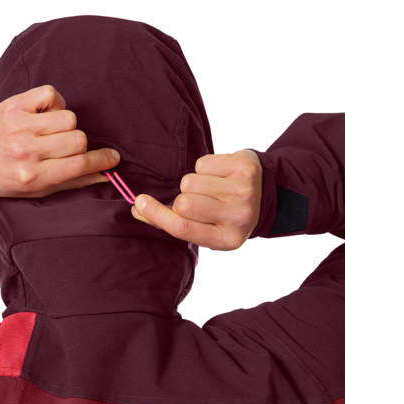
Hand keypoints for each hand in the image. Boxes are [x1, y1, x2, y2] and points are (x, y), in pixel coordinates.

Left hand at [0, 84, 121, 197]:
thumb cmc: (6, 176)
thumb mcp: (37, 189)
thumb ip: (73, 182)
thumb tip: (105, 176)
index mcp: (33, 175)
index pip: (80, 165)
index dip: (102, 160)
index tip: (112, 158)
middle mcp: (26, 151)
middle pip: (78, 139)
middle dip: (77, 144)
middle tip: (64, 147)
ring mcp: (20, 126)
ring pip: (68, 117)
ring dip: (64, 124)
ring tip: (49, 131)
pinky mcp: (14, 104)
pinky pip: (51, 94)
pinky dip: (53, 103)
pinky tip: (43, 114)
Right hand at [131, 150, 261, 250]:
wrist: (265, 194)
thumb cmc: (225, 214)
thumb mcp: (205, 229)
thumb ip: (171, 222)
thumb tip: (138, 208)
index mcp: (227, 240)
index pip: (182, 228)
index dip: (157, 215)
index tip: (140, 202)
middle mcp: (239, 218)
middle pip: (183, 203)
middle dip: (182, 198)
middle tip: (198, 200)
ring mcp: (244, 192)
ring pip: (190, 181)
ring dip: (194, 182)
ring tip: (211, 188)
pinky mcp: (244, 169)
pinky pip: (203, 163)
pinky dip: (204, 167)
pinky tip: (219, 175)